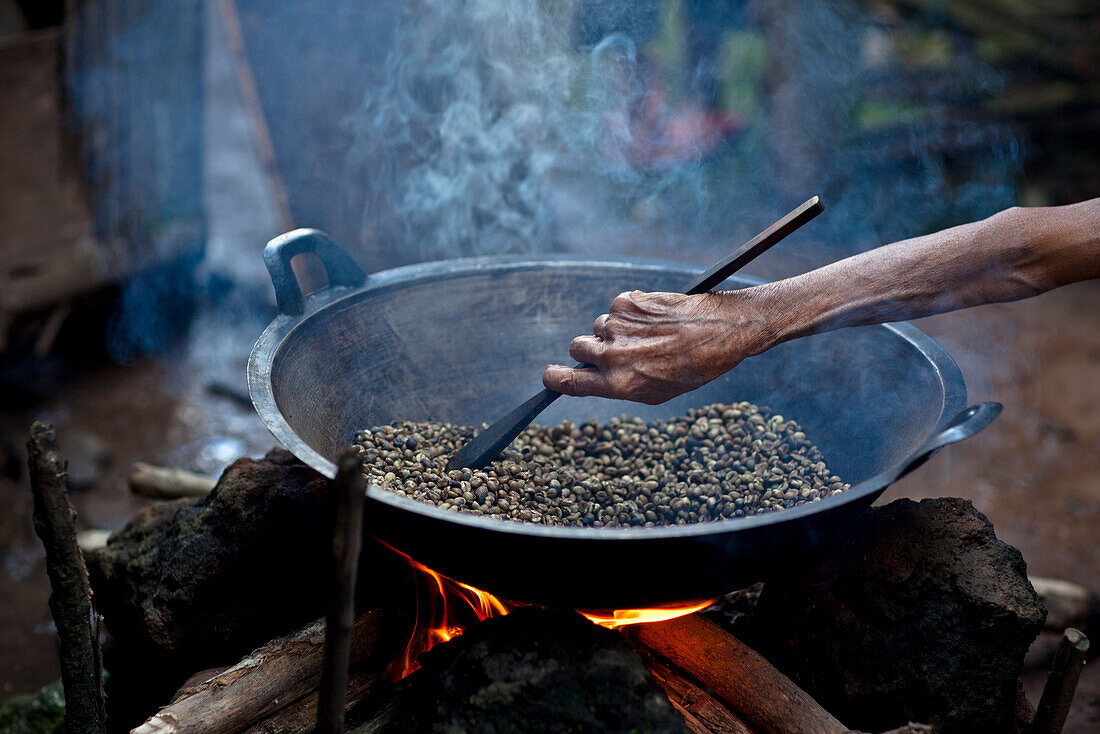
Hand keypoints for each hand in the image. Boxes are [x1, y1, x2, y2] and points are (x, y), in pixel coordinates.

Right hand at [542, 289, 772, 404]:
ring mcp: (618, 326)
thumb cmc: (692, 367)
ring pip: (600, 326)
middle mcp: (613, 356)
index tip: (550, 376)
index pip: (566, 382)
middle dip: (589, 348)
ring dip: (617, 329)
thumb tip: (590, 379)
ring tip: (651, 333)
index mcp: (618, 385)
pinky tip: (657, 317)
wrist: (722, 332)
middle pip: (576, 348)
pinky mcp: (627, 302)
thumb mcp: (655, 391)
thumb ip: (619, 385)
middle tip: (614, 349)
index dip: (553, 378)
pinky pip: (618, 307)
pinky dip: (632, 311)